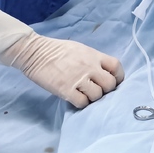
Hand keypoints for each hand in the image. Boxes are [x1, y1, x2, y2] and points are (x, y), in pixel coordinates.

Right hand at [4, 33, 124, 108]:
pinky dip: (81, 103)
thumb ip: (93, 60)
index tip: (114, 82)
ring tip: (84, 94)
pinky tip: (75, 98)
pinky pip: (82, 103)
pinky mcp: (65, 89)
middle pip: (110, 84)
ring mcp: (78, 78)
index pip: (116, 66)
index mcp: (93, 55)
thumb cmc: (56, 50)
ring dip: (92, 98)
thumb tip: (103, 73)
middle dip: (106, 90)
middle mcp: (89, 66)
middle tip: (97, 91)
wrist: (35, 52)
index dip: (118, 77)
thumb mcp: (80, 49)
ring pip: (97, 95)